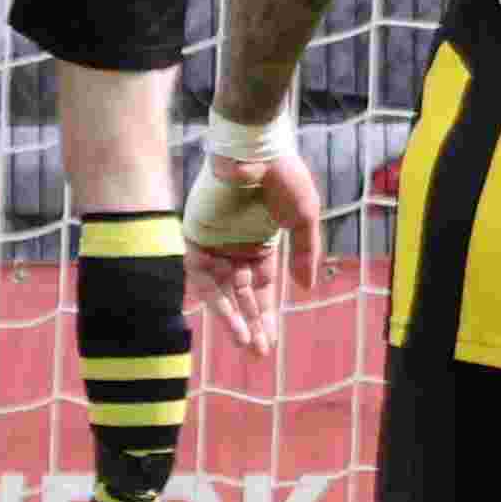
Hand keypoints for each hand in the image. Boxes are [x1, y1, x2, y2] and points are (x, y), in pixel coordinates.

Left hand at [181, 140, 325, 360]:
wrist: (255, 147)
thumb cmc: (282, 176)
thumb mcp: (302, 219)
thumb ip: (304, 253)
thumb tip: (304, 289)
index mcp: (258, 244)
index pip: (259, 290)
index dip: (264, 317)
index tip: (269, 345)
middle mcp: (234, 247)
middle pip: (239, 296)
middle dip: (249, 324)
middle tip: (257, 354)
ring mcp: (214, 241)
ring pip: (220, 290)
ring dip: (231, 317)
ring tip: (245, 342)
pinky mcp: (196, 234)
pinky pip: (199, 272)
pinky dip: (213, 296)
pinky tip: (230, 317)